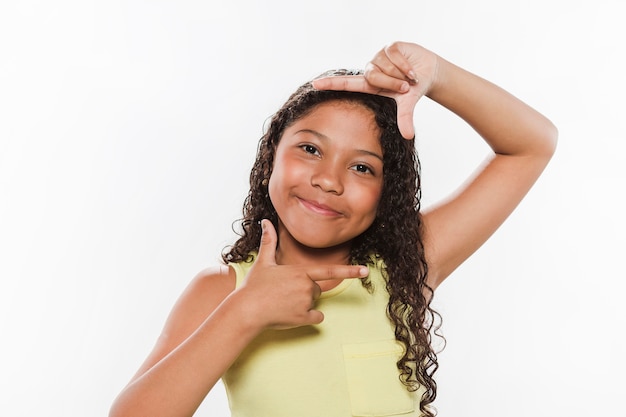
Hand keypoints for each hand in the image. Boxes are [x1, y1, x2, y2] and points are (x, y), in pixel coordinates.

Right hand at [239, 220, 368, 329]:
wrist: (246, 310)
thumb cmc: (254, 286)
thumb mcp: (263, 261)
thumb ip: (269, 241)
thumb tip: (264, 220)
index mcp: (300, 271)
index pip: (330, 271)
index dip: (350, 271)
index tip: (365, 271)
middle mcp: (306, 286)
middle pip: (316, 288)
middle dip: (304, 290)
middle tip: (284, 292)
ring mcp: (306, 303)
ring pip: (314, 301)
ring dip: (303, 303)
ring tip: (283, 302)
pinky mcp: (303, 318)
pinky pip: (316, 317)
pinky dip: (308, 317)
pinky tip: (291, 314)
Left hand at [312, 41, 439, 138]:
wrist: (428, 72)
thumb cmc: (412, 89)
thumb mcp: (407, 104)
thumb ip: (405, 118)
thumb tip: (409, 136)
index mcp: (370, 85)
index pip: (346, 84)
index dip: (331, 84)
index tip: (314, 84)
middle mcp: (371, 70)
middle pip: (373, 76)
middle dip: (393, 83)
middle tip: (406, 87)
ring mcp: (379, 57)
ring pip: (384, 65)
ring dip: (401, 73)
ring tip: (409, 76)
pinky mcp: (389, 46)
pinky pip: (394, 55)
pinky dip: (406, 64)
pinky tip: (411, 68)